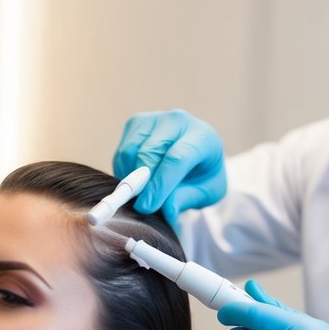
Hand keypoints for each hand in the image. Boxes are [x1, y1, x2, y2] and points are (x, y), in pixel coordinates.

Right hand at [114, 109, 225, 226]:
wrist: (197, 154)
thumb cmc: (203, 175)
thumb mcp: (206, 193)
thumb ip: (187, 199)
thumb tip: (167, 211)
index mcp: (202, 137)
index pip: (177, 159)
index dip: (159, 184)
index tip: (146, 207)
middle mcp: (178, 121)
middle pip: (150, 152)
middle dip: (141, 183)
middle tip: (139, 207)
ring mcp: (155, 119)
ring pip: (130, 151)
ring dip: (130, 178)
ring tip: (143, 193)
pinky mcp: (136, 122)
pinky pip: (122, 152)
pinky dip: (124, 171)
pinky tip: (138, 180)